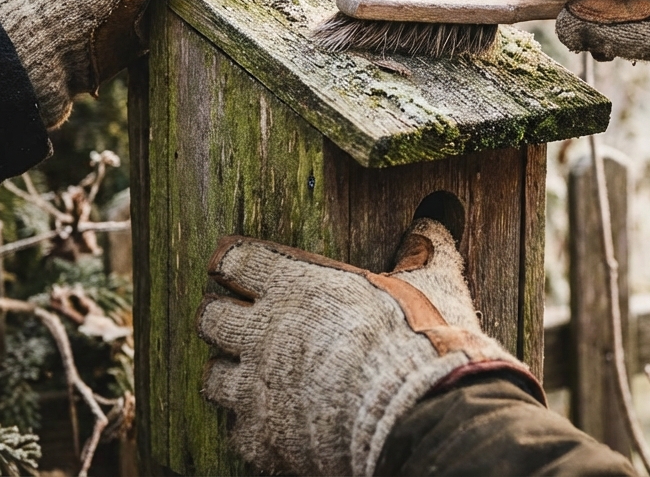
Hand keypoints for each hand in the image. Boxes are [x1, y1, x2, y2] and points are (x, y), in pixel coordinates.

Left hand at [197, 220, 540, 475]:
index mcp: (296, 285)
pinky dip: (256, 430)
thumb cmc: (422, 342)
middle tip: (245, 325)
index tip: (237, 268)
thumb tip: (440, 210)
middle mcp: (264, 333)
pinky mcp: (265, 440)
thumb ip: (424, 247)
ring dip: (231, 375)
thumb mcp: (430, 282)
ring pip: (213, 378)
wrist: (419, 415)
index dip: (234, 264)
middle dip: (222, 319)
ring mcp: (257, 390)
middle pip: (209, 318)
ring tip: (254, 378)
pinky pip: (239, 433)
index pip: (235, 261)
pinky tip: (278, 427)